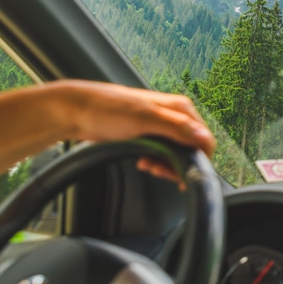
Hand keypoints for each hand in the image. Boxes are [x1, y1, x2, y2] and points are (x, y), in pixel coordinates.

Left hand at [57, 81, 216, 184]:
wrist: (77, 111)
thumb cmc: (106, 110)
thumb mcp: (144, 119)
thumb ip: (176, 129)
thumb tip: (203, 139)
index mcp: (181, 109)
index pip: (205, 140)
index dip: (196, 160)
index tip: (180, 174)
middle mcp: (175, 116)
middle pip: (192, 149)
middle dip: (178, 165)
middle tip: (158, 171)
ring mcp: (162, 126)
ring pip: (178, 154)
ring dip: (166, 165)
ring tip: (147, 166)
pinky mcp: (150, 134)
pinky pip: (163, 154)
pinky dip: (156, 162)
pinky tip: (143, 162)